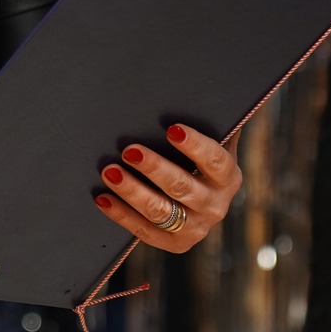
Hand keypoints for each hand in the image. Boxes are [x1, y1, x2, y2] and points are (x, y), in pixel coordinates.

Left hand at [92, 123, 240, 252]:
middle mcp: (216, 206)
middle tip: (129, 150)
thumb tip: (200, 87)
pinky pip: (144, 231)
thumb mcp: (210, 142)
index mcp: (228, 177)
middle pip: (182, 187)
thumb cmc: (197, 160)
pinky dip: (121, 214)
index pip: (214, 160)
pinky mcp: (176, 244)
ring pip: (160, 210)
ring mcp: (196, 228)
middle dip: (154, 168)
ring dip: (132, 191)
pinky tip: (102, 197)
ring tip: (110, 171)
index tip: (172, 129)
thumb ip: (207, 120)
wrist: (200, 203)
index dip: (194, 146)